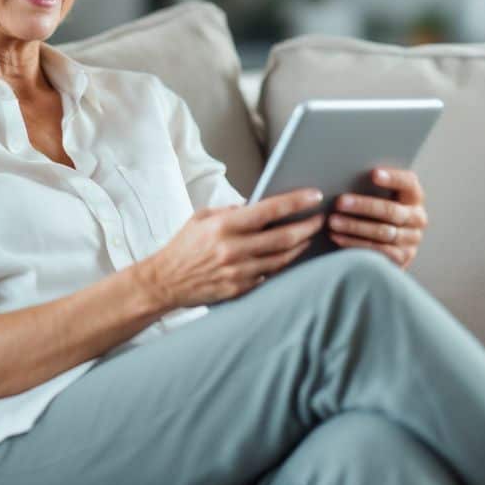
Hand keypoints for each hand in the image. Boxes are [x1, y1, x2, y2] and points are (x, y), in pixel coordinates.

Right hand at [135, 187, 325, 309]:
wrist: (164, 282)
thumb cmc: (183, 247)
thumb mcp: (202, 218)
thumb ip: (230, 211)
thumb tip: (256, 207)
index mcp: (224, 226)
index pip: (269, 210)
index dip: (295, 202)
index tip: (314, 195)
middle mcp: (234, 249)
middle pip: (284, 237)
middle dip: (307, 226)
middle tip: (320, 218)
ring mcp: (239, 272)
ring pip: (282, 258)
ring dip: (301, 246)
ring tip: (310, 235)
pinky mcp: (241, 289)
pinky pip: (270, 275)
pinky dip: (283, 264)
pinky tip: (290, 255)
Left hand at [326, 167, 427, 270]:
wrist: (381, 243)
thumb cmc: (372, 210)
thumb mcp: (375, 196)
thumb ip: (368, 186)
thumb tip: (344, 174)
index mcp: (413, 196)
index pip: (408, 183)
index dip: (393, 178)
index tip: (373, 173)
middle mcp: (417, 217)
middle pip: (391, 211)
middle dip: (363, 206)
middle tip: (339, 202)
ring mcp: (412, 239)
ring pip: (383, 232)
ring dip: (355, 227)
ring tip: (332, 221)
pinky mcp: (402, 258)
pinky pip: (378, 251)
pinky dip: (355, 244)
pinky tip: (337, 237)